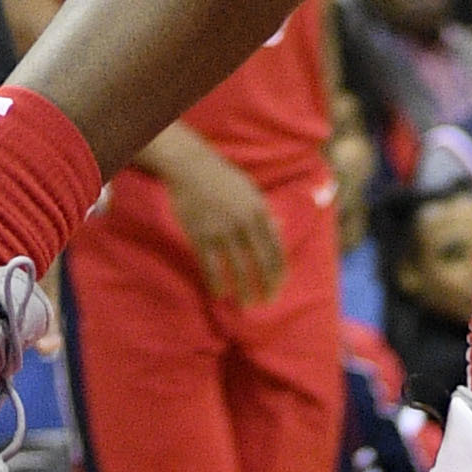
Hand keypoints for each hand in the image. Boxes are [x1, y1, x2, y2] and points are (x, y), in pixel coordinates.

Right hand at [144, 130, 284, 304]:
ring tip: (245, 304)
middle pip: (261, 262)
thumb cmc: (223, 178)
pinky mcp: (201, 235)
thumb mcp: (250, 190)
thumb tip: (280, 226)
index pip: (275, 247)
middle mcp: (244, 222)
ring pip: (237, 268)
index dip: (279, 271)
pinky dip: (216, 284)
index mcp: (259, 210)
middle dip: (265, 285)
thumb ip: (264, 211)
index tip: (279, 286)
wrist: (191, 167)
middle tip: (266, 301)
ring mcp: (222, 230)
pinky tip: (219, 294)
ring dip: (243, 290)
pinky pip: (211, 267)